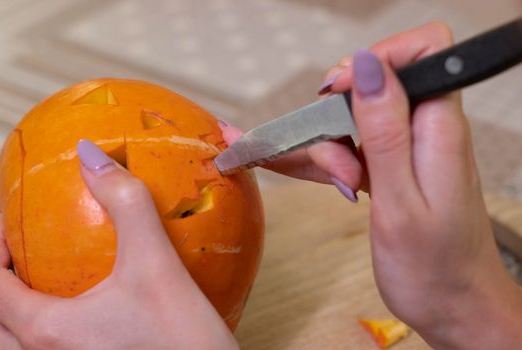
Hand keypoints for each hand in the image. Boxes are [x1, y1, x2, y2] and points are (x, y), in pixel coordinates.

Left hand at [0, 140, 237, 349]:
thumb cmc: (181, 337)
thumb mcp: (155, 262)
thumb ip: (125, 203)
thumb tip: (89, 153)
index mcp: (47, 330)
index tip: (7, 223)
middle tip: (13, 254)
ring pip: (12, 347)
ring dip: (10, 316)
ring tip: (32, 285)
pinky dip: (36, 332)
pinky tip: (74, 314)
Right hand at [221, 22, 521, 348]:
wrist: (455, 309)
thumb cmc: (435, 269)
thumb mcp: (401, 202)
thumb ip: (385, 131)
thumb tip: (368, 66)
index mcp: (439, 129)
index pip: (421, 52)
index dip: (375, 59)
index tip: (337, 94)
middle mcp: (427, 130)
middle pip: (372, 88)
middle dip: (339, 118)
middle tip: (339, 168)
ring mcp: (410, 149)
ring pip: (354, 122)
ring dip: (328, 147)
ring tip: (333, 183)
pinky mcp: (394, 168)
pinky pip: (353, 149)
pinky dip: (324, 160)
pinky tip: (294, 166)